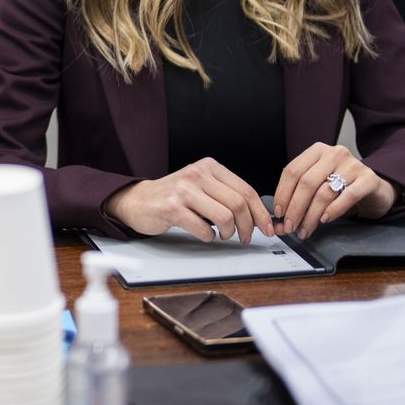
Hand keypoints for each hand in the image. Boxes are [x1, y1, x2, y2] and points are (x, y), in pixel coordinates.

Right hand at [101, 158, 273, 243]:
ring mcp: (183, 190)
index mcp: (209, 166)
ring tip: (223, 235)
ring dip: (229, 232)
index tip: (267, 228)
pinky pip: (203, 228)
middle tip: (245, 237)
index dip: (260, 213)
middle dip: (248, 227)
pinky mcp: (172, 208)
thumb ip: (226, 195)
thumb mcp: (201, 186)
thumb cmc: (174, 196)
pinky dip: (208, 237)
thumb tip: (258, 216)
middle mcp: (197, 174)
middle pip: (238, 204)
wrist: (138, 200)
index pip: (246, 190)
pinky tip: (204, 234)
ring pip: (225, 216)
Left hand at [271, 143, 398, 238]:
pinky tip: (325, 220)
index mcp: (317, 151)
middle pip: (306, 182)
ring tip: (305, 229)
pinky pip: (348, 196)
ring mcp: (353, 164)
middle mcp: (334, 153)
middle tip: (290, 226)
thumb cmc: (342, 188)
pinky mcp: (369, 179)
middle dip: (295, 208)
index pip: (292, 171)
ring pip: (324, 192)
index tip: (278, 213)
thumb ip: (299, 199)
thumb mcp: (319, 187)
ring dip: (311, 215)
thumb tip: (279, 222)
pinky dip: (334, 210)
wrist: (375, 189)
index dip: (282, 194)